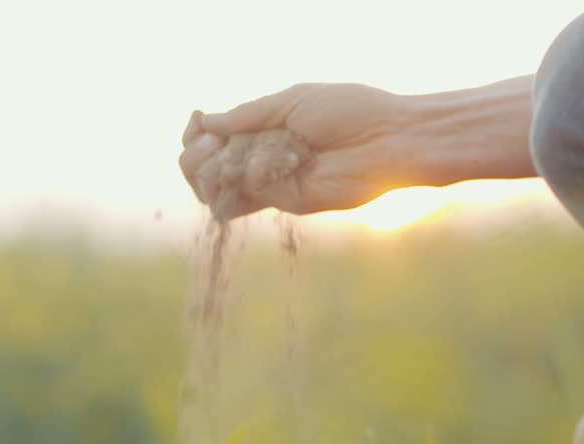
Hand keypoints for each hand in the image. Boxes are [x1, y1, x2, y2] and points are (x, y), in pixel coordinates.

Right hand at [179, 83, 423, 217]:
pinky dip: (248, 177)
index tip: (198, 120)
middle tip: (211, 143)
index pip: (213, 142)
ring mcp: (273, 184)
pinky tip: (267, 164)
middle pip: (206, 171)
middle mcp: (263, 160)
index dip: (197, 135)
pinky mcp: (286, 202)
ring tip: (225, 156)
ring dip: (208, 172)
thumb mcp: (290, 101)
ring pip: (218, 192)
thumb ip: (247, 116)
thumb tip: (206, 123)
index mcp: (264, 131)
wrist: (388, 139)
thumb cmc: (349, 111)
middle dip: (195, 157)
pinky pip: (248, 197)